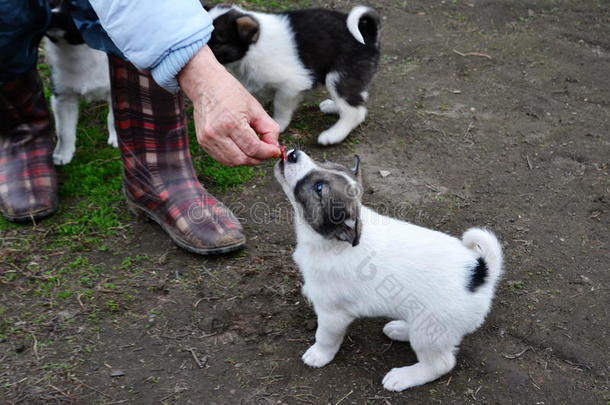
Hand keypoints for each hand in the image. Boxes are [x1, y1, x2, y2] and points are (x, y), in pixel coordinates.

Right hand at [178, 46, 280, 165]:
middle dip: (258, 159)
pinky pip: (223, 159)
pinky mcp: (203, 143)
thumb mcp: (256, 108)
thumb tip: (274, 147)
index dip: (268, 153)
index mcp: (231, 122)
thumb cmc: (230, 93)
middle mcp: (217, 133)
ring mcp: (207, 140)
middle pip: (243, 159)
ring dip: (247, 160)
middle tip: (266, 152)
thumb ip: (269, 129)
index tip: (275, 151)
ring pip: (232, 162)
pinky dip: (235, 158)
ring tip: (255, 150)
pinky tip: (241, 149)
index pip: (254, 148)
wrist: (206, 85)